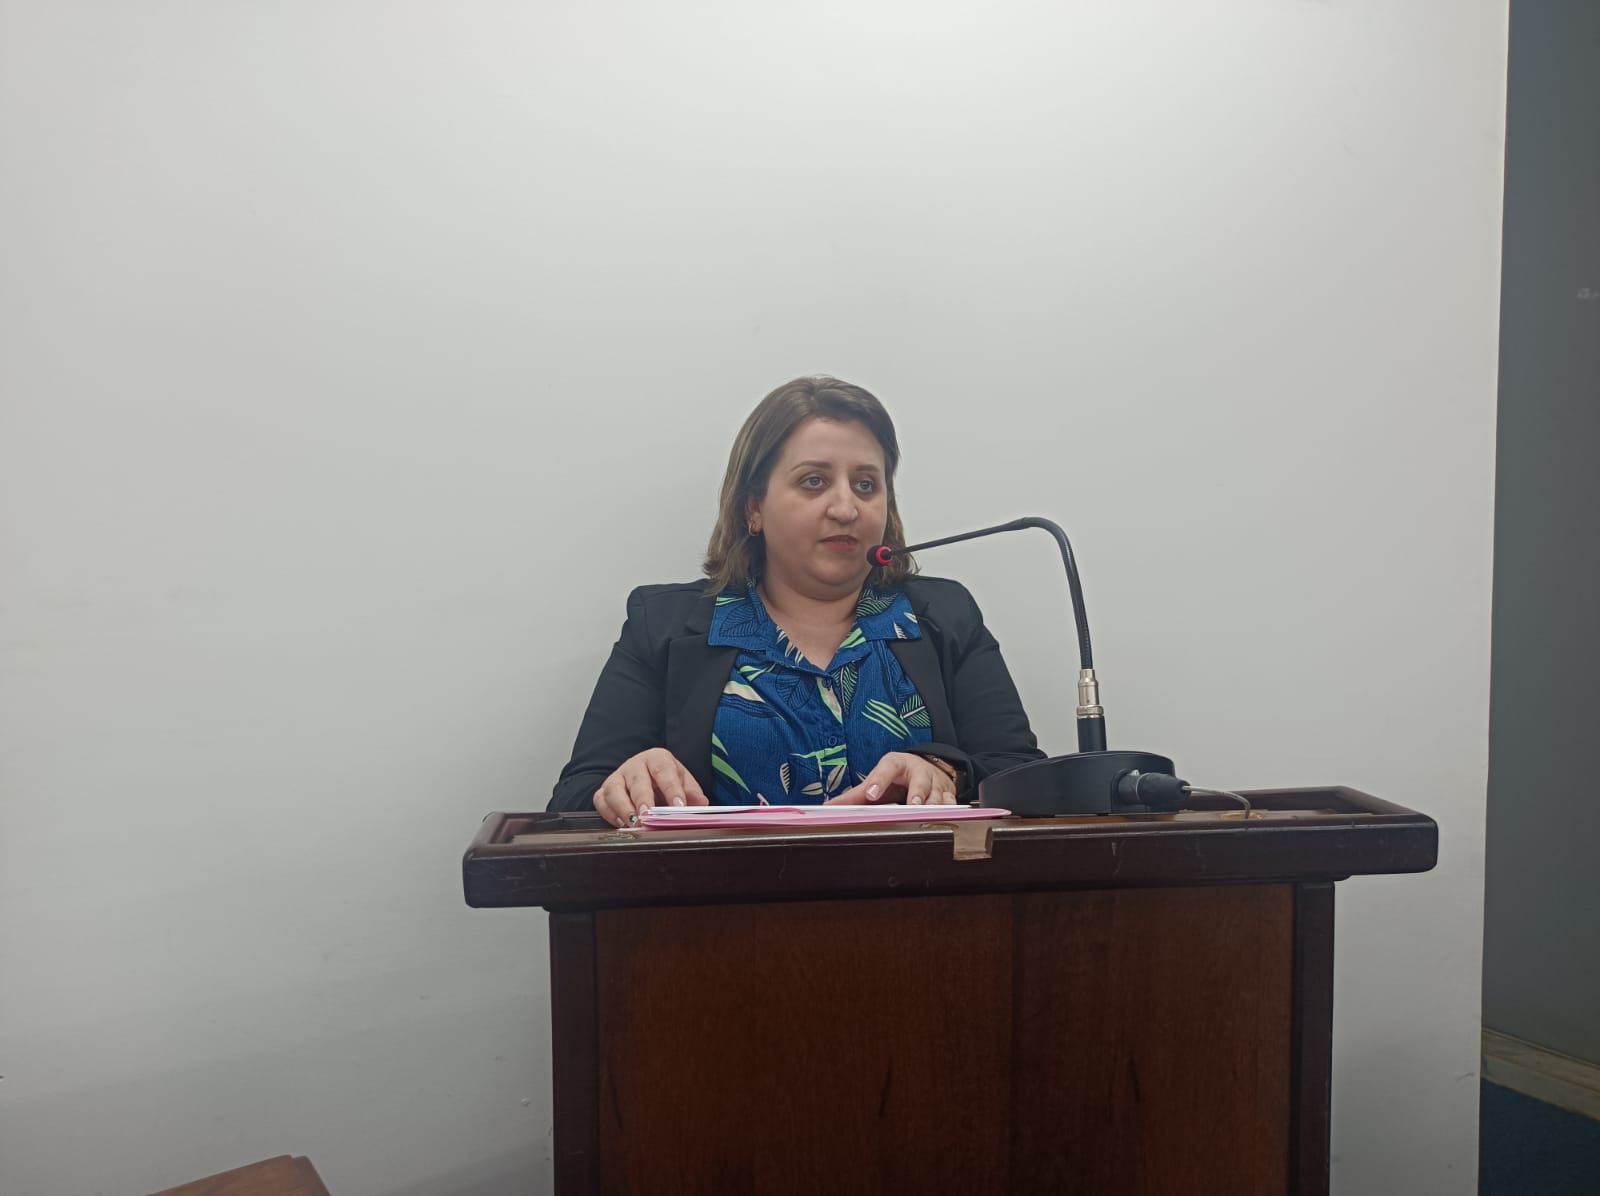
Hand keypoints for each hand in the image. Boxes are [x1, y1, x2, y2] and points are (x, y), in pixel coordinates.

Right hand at [593, 748, 708, 826]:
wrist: (646, 777)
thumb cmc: (665, 780)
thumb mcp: (682, 782)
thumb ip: (692, 793)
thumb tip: (701, 804)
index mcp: (657, 759)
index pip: (664, 770)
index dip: (672, 788)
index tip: (678, 806)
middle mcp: (635, 765)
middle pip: (637, 780)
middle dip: (643, 799)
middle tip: (649, 816)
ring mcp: (617, 778)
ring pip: (614, 790)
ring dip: (623, 808)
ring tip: (635, 824)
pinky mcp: (604, 791)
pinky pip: (601, 801)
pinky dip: (610, 813)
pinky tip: (622, 824)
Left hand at [826, 752, 958, 806]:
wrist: (927, 768)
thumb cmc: (897, 777)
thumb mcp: (878, 779)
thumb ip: (855, 795)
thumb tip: (828, 808)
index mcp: (897, 765)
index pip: (888, 767)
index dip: (880, 780)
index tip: (872, 793)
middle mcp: (918, 771)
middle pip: (920, 780)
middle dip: (917, 793)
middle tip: (912, 804)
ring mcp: (935, 783)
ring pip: (938, 795)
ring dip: (934, 805)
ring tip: (928, 815)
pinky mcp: (948, 794)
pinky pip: (952, 803)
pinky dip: (950, 811)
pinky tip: (946, 819)